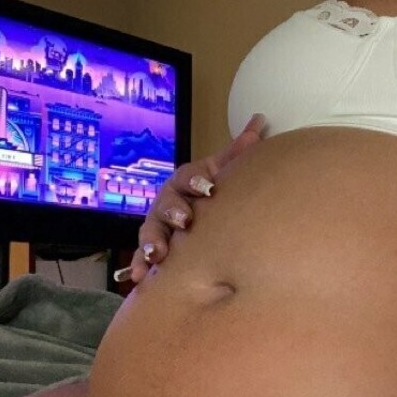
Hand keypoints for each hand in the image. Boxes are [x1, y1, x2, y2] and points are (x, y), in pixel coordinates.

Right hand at [122, 114, 265, 283]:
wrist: (195, 214)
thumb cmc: (210, 191)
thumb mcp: (221, 172)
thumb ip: (238, 152)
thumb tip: (260, 119)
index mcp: (185, 182)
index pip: (188, 177)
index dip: (196, 181)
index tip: (209, 187)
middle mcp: (167, 202)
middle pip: (166, 205)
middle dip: (174, 213)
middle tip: (185, 221)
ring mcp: (157, 224)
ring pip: (150, 231)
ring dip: (151, 242)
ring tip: (156, 255)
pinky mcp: (151, 247)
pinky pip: (141, 256)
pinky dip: (138, 264)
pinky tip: (137, 276)